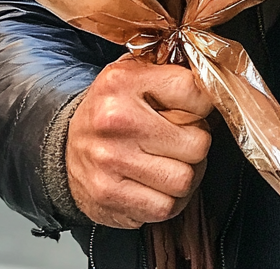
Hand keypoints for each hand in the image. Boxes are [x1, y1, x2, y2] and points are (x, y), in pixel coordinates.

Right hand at [66, 55, 213, 228]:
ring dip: (186, 175)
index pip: (192, 90)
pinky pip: (166, 207)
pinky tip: (157, 184)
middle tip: (181, 139)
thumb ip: (169, 72)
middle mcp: (116, 119)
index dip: (203, 104)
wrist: (66, 149)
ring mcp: (111, 161)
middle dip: (196, 143)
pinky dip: (168, 200)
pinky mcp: (109, 196)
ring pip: (185, 179)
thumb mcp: (133, 75)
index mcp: (123, 81)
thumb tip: (213, 80)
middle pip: (197, 143)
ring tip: (171, 162)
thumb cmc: (110, 111)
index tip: (195, 108)